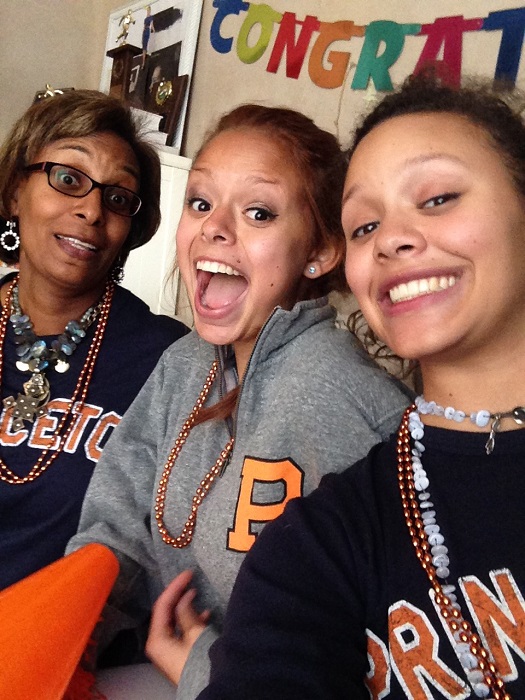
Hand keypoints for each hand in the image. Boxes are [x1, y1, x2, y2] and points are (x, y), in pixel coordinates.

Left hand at [145, 570, 209, 684]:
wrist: (209, 689)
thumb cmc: (199, 663)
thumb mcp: (195, 634)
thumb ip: (187, 613)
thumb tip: (184, 598)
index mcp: (157, 638)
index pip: (163, 604)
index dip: (175, 586)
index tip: (187, 573)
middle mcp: (159, 644)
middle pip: (166, 612)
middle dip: (178, 595)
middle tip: (190, 580)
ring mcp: (168, 650)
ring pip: (175, 620)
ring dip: (185, 606)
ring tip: (196, 594)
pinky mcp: (178, 654)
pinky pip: (182, 630)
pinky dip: (191, 620)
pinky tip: (204, 614)